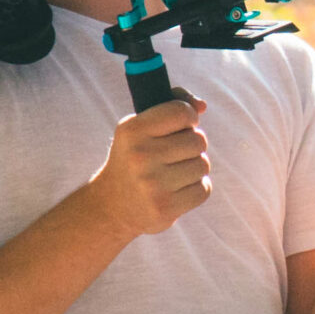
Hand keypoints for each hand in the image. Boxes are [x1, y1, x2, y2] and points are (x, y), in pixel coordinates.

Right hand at [85, 93, 211, 237]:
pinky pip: (204, 189)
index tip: (181, 126)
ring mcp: (153, 184)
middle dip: (192, 145)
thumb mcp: (139, 128)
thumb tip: (202, 105)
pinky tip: (177, 190)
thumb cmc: (132, 159)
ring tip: (174, 173)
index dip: (188, 117)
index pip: (182, 112)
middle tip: (174, 154)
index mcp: (132, 131)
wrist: (110, 207)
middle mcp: (141, 156)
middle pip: (198, 139)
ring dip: (194, 167)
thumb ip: (170, 107)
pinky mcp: (166, 207)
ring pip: (203, 164)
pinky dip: (196, 188)